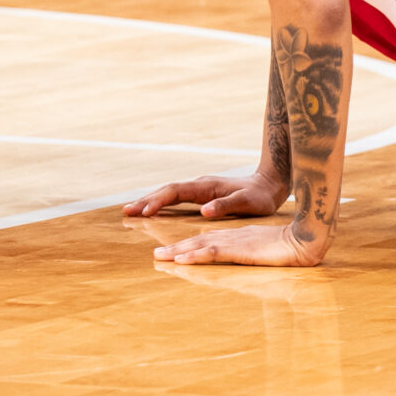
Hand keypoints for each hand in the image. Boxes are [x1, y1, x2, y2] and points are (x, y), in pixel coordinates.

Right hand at [124, 173, 286, 220]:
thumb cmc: (259, 196)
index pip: (175, 192)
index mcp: (206, 186)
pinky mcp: (201, 193)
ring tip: (132, 210)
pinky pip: (175, 197)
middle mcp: (199, 184)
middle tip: (126, 212)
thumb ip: (226, 206)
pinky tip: (154, 209)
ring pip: (169, 192)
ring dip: (150, 200)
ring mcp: (199, 188)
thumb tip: (204, 211)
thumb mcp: (247, 202)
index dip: (158, 201)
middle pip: (166, 190)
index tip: (144, 212)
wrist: (269, 183)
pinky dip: (161, 202)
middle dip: (146, 200)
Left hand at [151, 221, 327, 267]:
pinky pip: (212, 252)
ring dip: (178, 252)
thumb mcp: (269, 253)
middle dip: (176, 248)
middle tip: (156, 255)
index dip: (189, 247)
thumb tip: (252, 266)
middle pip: (198, 242)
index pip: (208, 242)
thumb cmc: (293, 248)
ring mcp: (235, 242)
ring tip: (160, 257)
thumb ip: (257, 257)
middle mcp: (232, 237)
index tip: (172, 253)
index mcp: (238, 237)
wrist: (307, 239)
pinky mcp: (240, 249)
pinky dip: (194, 255)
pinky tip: (181, 259)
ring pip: (200, 246)